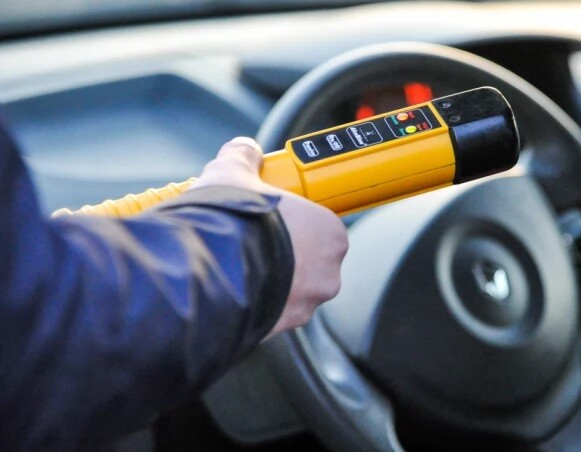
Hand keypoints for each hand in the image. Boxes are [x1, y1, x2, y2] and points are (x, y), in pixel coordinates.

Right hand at [192, 137, 348, 336]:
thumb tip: (244, 150)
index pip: (320, 225)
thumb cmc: (233, 224)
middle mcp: (327, 274)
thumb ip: (243, 157)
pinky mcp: (279, 329)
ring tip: (236, 263)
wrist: (206, 274)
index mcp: (329, 233)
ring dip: (268, 279)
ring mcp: (304, 306)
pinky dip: (254, 301)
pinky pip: (269, 312)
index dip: (294, 220)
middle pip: (307, 259)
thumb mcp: (233, 174)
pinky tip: (230, 287)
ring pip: (289, 289)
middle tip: (251, 239)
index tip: (274, 217)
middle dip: (282, 251)